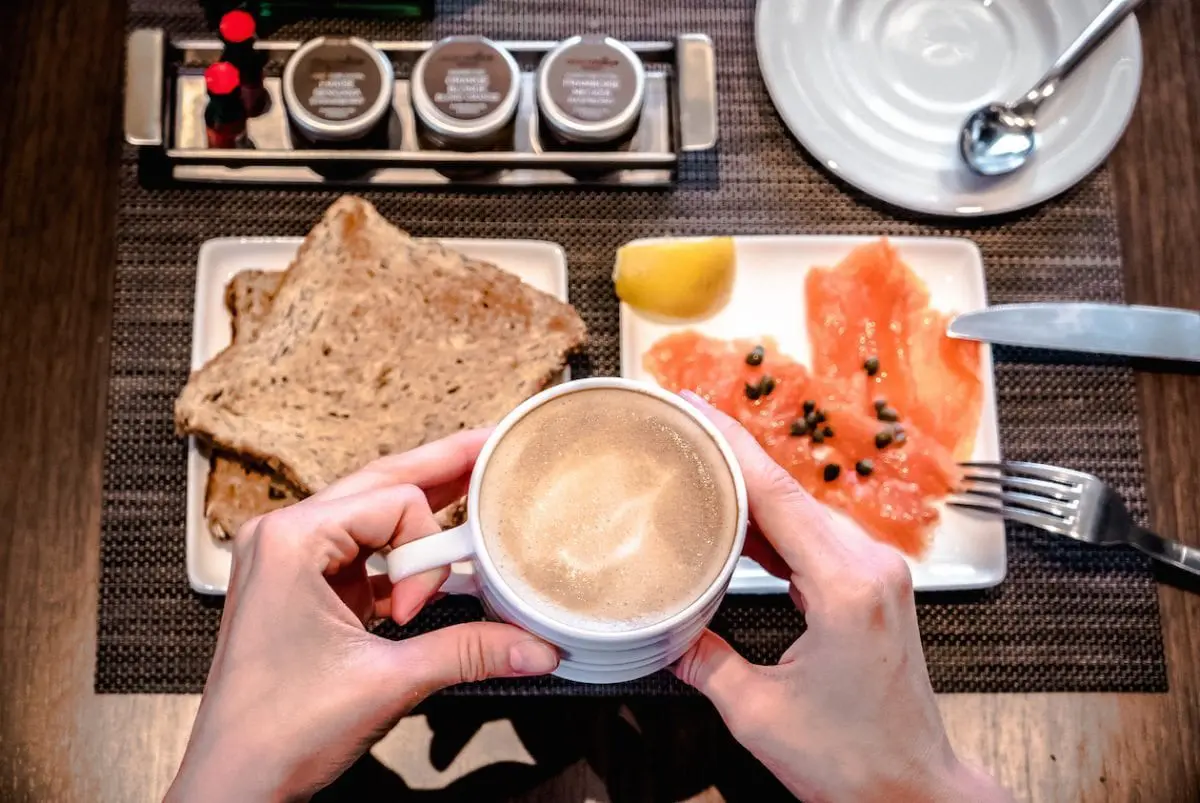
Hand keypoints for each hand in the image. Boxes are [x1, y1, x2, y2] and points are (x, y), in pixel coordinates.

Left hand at [166, 431, 559, 801]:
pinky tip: (442, 562)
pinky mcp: (303, 589)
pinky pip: (366, 555)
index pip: (394, 503)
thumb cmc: (275, 734)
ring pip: (373, 516)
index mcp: (291, 540)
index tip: (416, 614)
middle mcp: (284, 537)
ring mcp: (290, 562)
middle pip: (381, 484)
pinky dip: (405, 559)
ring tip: (473, 491)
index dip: (426, 557)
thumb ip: (468, 652)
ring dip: (425, 516)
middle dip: (442, 469)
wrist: (233, 786)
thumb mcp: (386, 682)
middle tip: (491, 444)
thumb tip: (535, 645)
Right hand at [673, 393, 1009, 802]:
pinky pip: (814, 536)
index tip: (695, 409)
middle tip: (681, 430)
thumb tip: (662, 631)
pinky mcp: (872, 584)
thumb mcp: (755, 711)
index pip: (776, 492)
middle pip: (789, 489)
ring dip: (752, 489)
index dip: (730, 444)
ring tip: (700, 469)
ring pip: (802, 509)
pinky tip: (738, 520)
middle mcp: (870, 566)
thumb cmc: (855, 761)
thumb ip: (701, 660)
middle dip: (732, 456)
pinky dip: (773, 524)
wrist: (913, 789)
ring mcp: (876, 571)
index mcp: (844, 586)